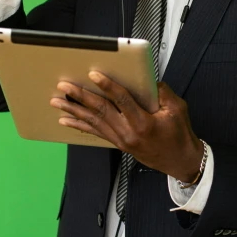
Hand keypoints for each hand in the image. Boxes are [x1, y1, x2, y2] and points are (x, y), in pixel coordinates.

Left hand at [50, 74, 202, 182]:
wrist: (180, 161)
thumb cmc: (179, 134)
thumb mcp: (177, 109)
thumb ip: (162, 92)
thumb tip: (146, 79)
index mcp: (144, 123)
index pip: (122, 101)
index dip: (107, 86)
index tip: (93, 75)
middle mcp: (128, 133)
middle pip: (101, 111)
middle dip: (81, 97)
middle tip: (64, 86)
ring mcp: (121, 140)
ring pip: (94, 122)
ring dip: (74, 111)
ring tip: (57, 102)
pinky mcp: (119, 143)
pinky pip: (96, 132)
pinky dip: (80, 125)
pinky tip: (66, 120)